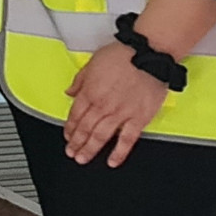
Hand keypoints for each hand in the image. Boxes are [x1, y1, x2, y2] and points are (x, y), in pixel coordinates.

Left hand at [63, 45, 171, 167]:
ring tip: (83, 159)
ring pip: (100, 137)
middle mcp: (103, 106)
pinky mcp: (139, 118)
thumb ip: (80, 80)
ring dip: (89, 150)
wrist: (148, 54)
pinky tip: (112, 161)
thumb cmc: (124, 54)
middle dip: (76, 143)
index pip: (75, 115)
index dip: (69, 127)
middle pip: (84, 129)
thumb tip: (70, 91)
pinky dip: (119, 153)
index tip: (67, 135)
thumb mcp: (93, 62)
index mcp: (90, 92)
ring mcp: (120, 114)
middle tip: (71, 152)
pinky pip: (127, 140)